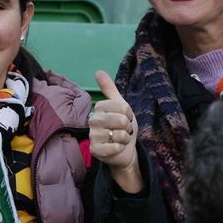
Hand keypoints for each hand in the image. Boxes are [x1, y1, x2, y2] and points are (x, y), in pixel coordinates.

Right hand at [89, 70, 143, 192]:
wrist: (125, 150)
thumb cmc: (123, 127)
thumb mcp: (121, 106)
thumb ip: (110, 89)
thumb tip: (98, 71)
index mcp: (99, 108)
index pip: (122, 107)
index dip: (129, 114)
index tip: (126, 118)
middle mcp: (93, 121)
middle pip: (120, 120)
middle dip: (127, 127)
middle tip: (124, 130)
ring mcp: (93, 136)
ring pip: (119, 134)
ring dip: (125, 138)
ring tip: (120, 139)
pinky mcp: (95, 150)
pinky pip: (115, 147)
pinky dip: (120, 148)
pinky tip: (117, 148)